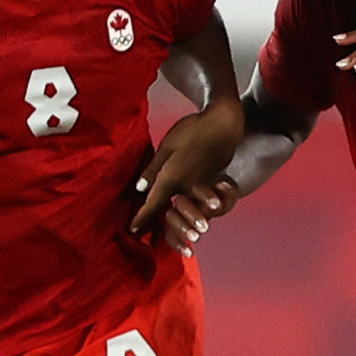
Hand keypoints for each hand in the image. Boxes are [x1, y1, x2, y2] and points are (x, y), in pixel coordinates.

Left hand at [130, 104, 242, 247]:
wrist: (223, 126)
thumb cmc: (192, 131)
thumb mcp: (167, 146)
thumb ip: (153, 169)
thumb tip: (140, 189)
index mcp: (171, 178)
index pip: (153, 204)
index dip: (141, 218)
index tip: (132, 229)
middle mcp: (185, 188)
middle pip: (169, 212)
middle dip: (158, 223)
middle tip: (145, 230)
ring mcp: (199, 188)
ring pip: (183, 209)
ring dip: (176, 220)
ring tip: (166, 227)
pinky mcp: (209, 185)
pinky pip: (195, 202)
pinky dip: (188, 209)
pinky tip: (184, 208)